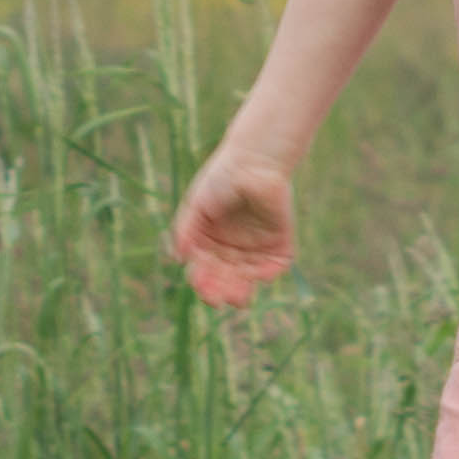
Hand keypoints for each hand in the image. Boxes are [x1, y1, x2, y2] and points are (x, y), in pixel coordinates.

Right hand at [168, 142, 299, 307]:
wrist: (254, 159)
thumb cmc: (221, 178)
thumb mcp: (196, 205)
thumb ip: (185, 231)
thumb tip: (179, 260)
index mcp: (211, 240)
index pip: (204, 269)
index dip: (201, 280)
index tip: (198, 281)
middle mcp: (233, 246)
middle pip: (225, 278)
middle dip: (221, 290)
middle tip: (218, 299)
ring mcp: (257, 244)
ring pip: (248, 277)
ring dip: (242, 290)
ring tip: (237, 297)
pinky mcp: (280, 240)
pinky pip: (275, 265)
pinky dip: (267, 274)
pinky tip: (256, 277)